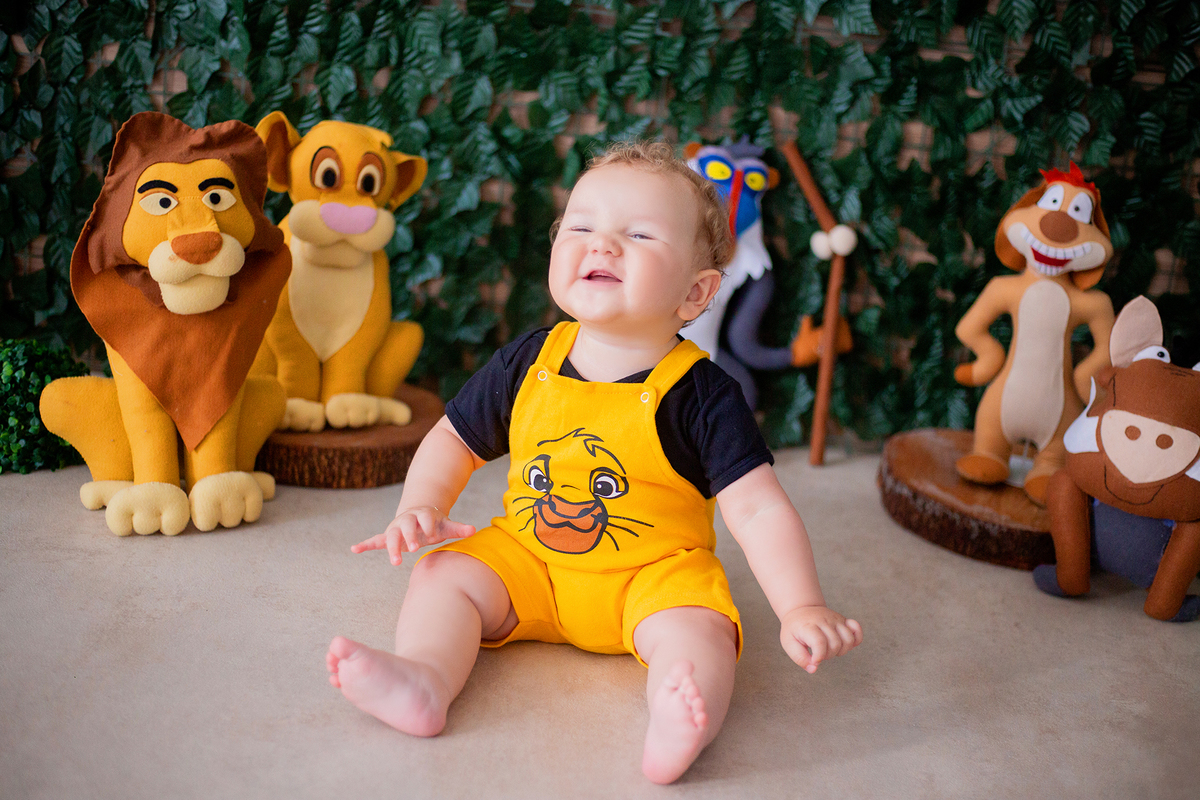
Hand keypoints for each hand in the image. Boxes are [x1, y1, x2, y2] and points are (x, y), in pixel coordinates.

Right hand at [351, 506, 475, 564]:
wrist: (418, 515)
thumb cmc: (434, 523)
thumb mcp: (446, 525)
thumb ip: (458, 528)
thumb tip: (473, 530)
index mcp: (422, 514)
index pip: (425, 519)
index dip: (429, 526)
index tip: (433, 536)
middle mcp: (407, 519)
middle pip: (406, 526)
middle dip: (409, 536)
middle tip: (415, 548)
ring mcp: (396, 527)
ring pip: (391, 535)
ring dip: (391, 547)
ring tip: (395, 561)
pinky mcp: (388, 536)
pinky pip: (375, 540)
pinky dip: (365, 544)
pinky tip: (354, 549)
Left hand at [779, 606, 862, 672]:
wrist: (800, 609)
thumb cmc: (794, 629)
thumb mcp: (789, 643)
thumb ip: (800, 658)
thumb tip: (814, 668)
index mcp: (808, 626)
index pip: (820, 642)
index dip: (819, 656)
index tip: (814, 660)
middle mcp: (824, 621)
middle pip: (835, 643)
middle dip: (829, 655)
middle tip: (820, 654)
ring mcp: (835, 619)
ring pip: (848, 639)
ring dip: (842, 650)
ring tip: (831, 649)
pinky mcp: (843, 619)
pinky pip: (857, 629)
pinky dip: (856, 639)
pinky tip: (845, 644)